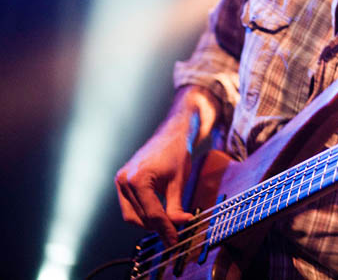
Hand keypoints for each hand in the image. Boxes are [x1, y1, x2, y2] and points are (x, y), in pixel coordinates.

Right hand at [115, 118, 193, 245]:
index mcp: (137, 179)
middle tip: (174, 233)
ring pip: (131, 216)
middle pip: (139, 217)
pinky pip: (130, 207)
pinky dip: (143, 213)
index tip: (175, 239)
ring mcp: (121, 182)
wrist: (171, 134)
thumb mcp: (179, 182)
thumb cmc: (176, 152)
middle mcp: (124, 181)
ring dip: (149, 223)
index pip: (151, 213)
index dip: (165, 229)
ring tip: (168, 224)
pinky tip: (158, 214)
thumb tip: (179, 225)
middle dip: (157, 227)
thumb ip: (176, 206)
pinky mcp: (122, 183)